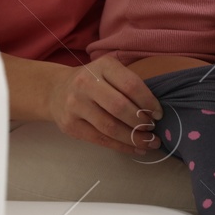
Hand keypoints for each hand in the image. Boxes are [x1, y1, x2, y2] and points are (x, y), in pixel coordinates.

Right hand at [48, 56, 162, 156]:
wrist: (56, 91)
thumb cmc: (93, 82)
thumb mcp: (109, 72)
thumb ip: (129, 85)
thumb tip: (156, 112)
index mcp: (102, 66)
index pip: (130, 85)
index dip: (148, 102)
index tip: (158, 114)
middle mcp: (86, 83)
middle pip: (120, 107)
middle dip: (141, 121)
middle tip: (152, 129)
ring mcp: (75, 105)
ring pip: (110, 127)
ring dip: (134, 138)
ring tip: (149, 143)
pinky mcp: (70, 125)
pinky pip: (100, 139)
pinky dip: (121, 147)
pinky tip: (135, 149)